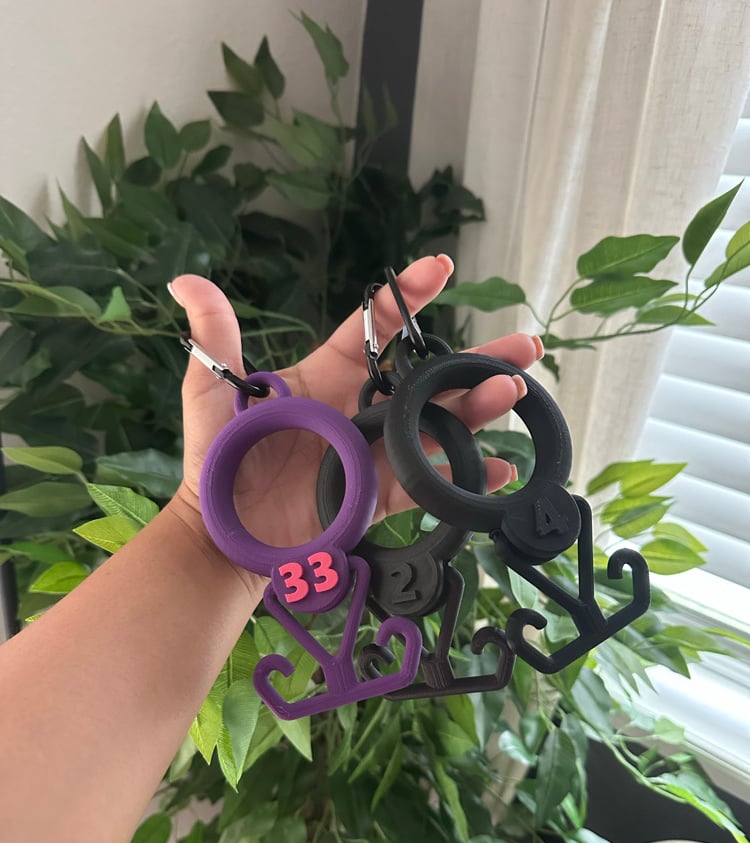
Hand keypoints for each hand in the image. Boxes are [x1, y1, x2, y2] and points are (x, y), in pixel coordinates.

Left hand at [170, 255, 541, 564]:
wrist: (224, 535)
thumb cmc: (216, 462)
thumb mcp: (212, 394)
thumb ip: (214, 339)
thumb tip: (186, 281)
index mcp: (327, 377)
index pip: (377, 328)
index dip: (410, 297)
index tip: (441, 268)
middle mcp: (361, 411)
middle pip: (429, 378)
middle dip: (478, 360)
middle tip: (526, 346)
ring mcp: (376, 454)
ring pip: (440, 426)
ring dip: (481, 410)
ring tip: (516, 393)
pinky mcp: (381, 497)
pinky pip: (431, 484)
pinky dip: (466, 478)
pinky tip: (498, 469)